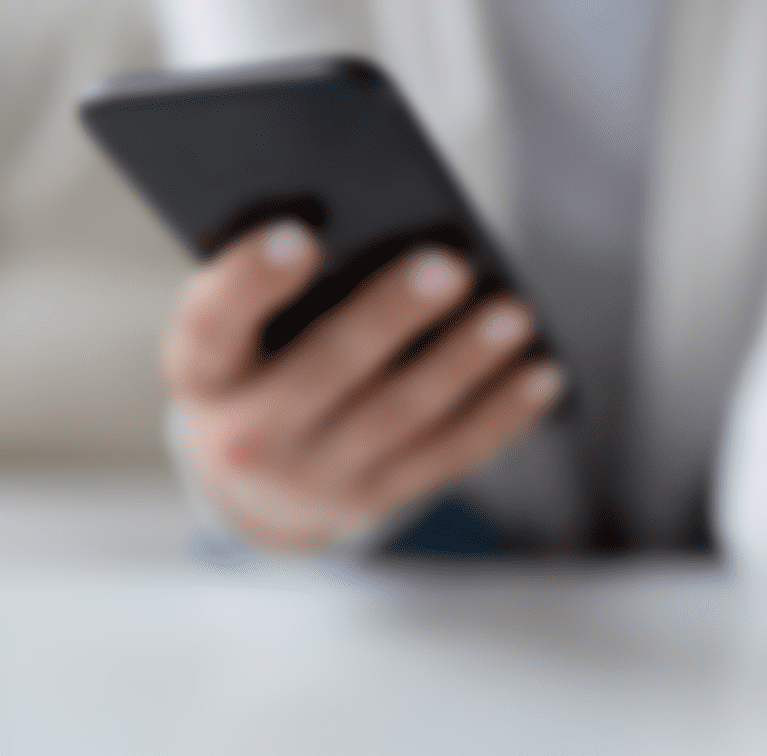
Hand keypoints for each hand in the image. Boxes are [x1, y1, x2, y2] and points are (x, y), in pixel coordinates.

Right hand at [164, 219, 564, 551]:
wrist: (255, 493)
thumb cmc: (260, 368)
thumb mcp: (241, 334)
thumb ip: (282, 286)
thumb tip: (379, 223)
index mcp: (201, 374)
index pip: (211, 325)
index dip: (251, 282)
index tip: (299, 234)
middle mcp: (247, 438)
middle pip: (328, 369)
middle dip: (392, 316)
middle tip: (449, 264)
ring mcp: (315, 478)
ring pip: (402, 414)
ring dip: (464, 362)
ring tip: (513, 312)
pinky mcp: (376, 500)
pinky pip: (449, 454)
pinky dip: (502, 413)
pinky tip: (542, 373)